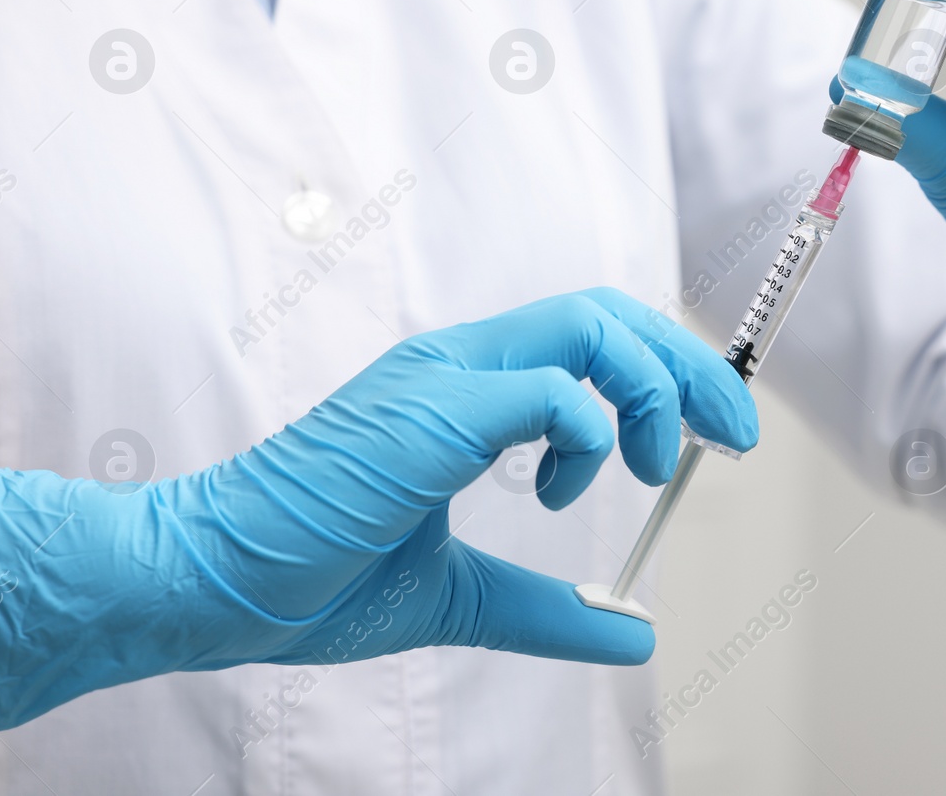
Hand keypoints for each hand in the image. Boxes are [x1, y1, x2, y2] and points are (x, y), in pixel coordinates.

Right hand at [0, 289, 754, 738]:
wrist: (212, 586)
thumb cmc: (313, 579)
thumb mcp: (461, 597)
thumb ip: (546, 611)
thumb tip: (630, 633)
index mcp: (464, 389)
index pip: (587, 336)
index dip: (661, 368)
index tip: (704, 436)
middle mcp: (459, 363)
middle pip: (608, 312)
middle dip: (688, 364)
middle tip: (733, 433)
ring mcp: (444, 376)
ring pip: (589, 326)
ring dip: (652, 388)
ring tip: (658, 466)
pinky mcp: (433, 409)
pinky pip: (549, 388)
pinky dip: (592, 432)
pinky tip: (571, 488)